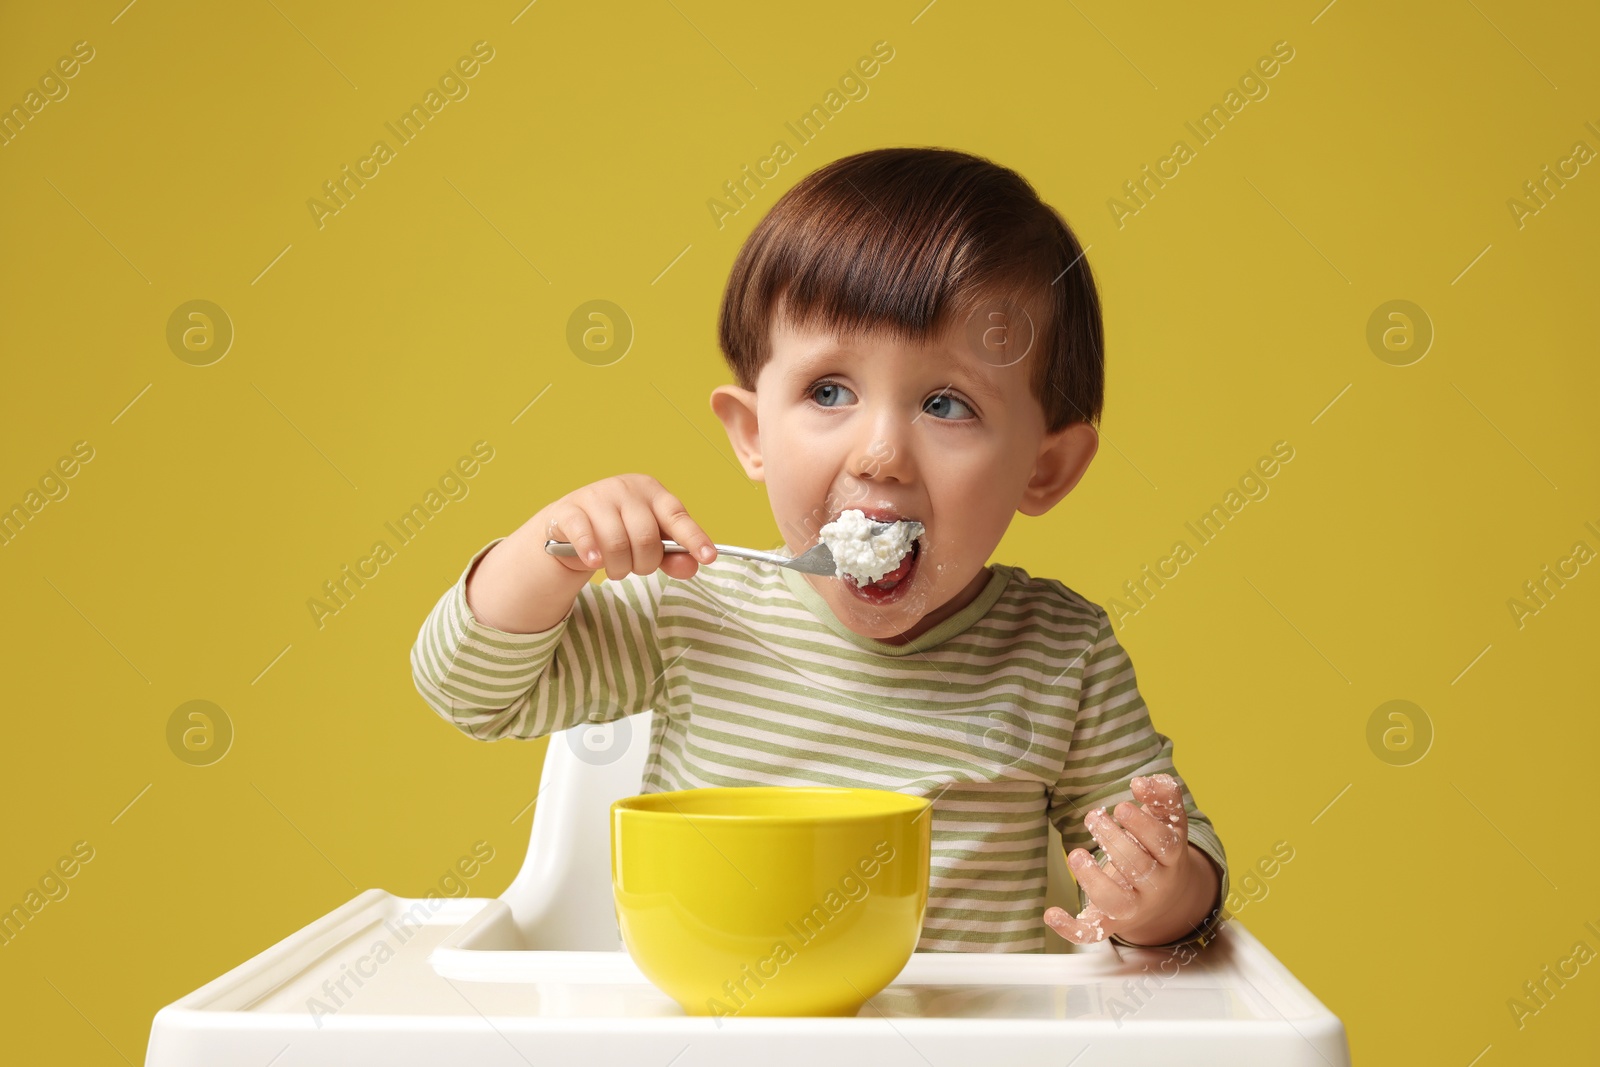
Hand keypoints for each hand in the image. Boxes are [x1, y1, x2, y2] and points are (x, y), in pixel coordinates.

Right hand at [539, 474, 716, 580]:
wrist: (570, 526)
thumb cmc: (618, 532)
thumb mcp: (648, 544)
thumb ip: (672, 556)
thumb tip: (692, 567)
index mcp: (652, 492)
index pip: (677, 516)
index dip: (694, 538)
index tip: (709, 557)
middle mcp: (626, 488)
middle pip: (646, 538)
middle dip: (644, 564)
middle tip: (636, 569)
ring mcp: (596, 496)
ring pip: (617, 543)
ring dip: (618, 567)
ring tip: (615, 569)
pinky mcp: (570, 510)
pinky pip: (585, 535)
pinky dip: (592, 553)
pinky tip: (593, 562)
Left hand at [1044, 773, 1201, 945]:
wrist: (1166, 898)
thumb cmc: (1157, 850)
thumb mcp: (1166, 821)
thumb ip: (1161, 795)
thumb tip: (1143, 782)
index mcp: (1171, 858)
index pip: (1164, 843)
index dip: (1143, 825)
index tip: (1120, 806)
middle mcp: (1155, 886)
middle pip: (1139, 868)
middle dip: (1113, 841)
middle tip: (1094, 817)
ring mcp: (1133, 908)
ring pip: (1117, 902)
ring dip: (1094, 880)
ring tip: (1075, 854)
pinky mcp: (1110, 924)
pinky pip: (1092, 933)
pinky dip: (1070, 928)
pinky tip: (1051, 914)